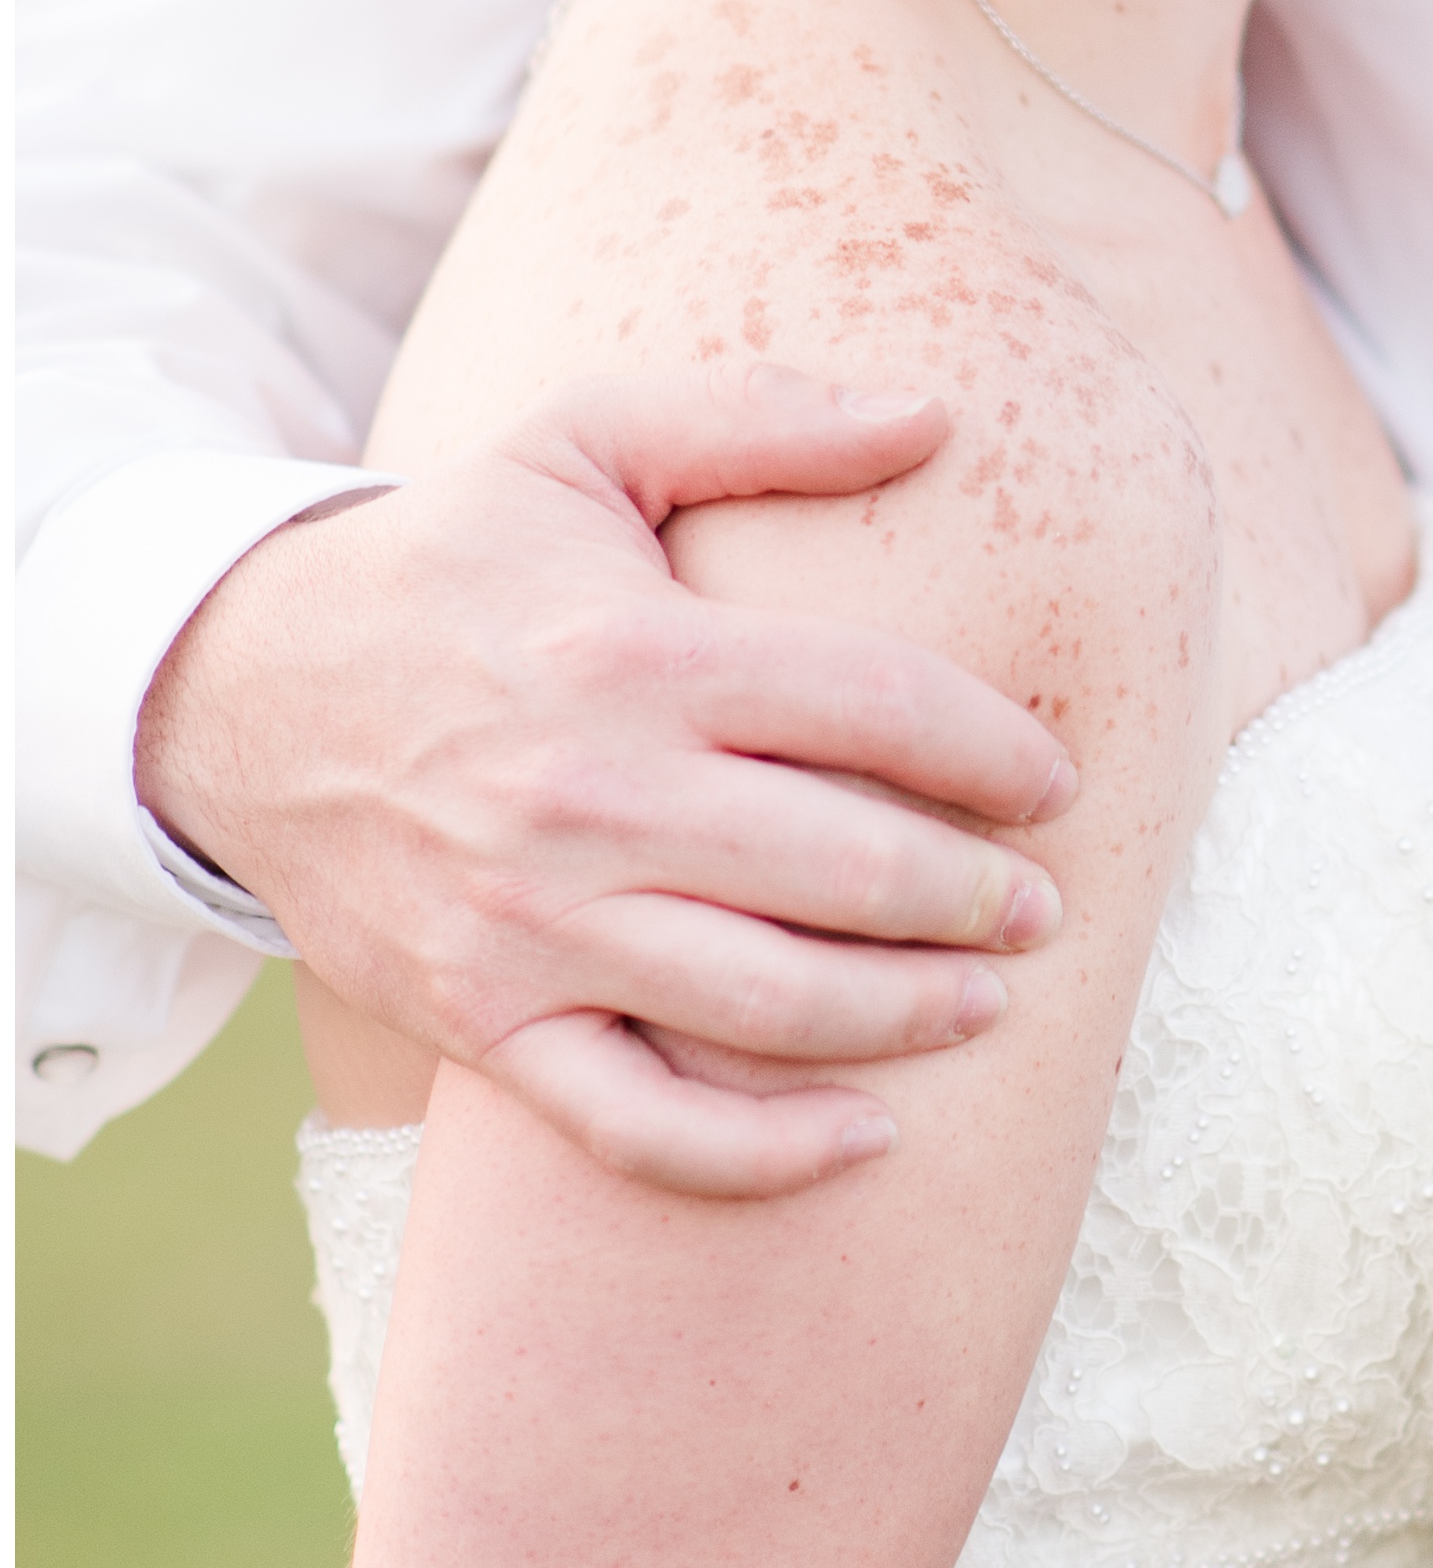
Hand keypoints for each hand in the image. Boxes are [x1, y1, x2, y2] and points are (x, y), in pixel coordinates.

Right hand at [136, 365, 1077, 1196]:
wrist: (244, 692)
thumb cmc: (456, 559)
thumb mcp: (586, 438)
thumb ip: (761, 415)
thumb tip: (934, 413)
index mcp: (637, 650)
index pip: (872, 701)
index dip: (989, 749)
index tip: (1053, 783)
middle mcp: (590, 793)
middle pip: (842, 865)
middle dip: (974, 898)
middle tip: (1042, 910)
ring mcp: (530, 923)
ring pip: (762, 1001)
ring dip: (902, 1015)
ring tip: (986, 1005)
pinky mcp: (481, 1022)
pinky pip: (635, 1122)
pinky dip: (756, 1154)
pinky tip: (859, 1139)